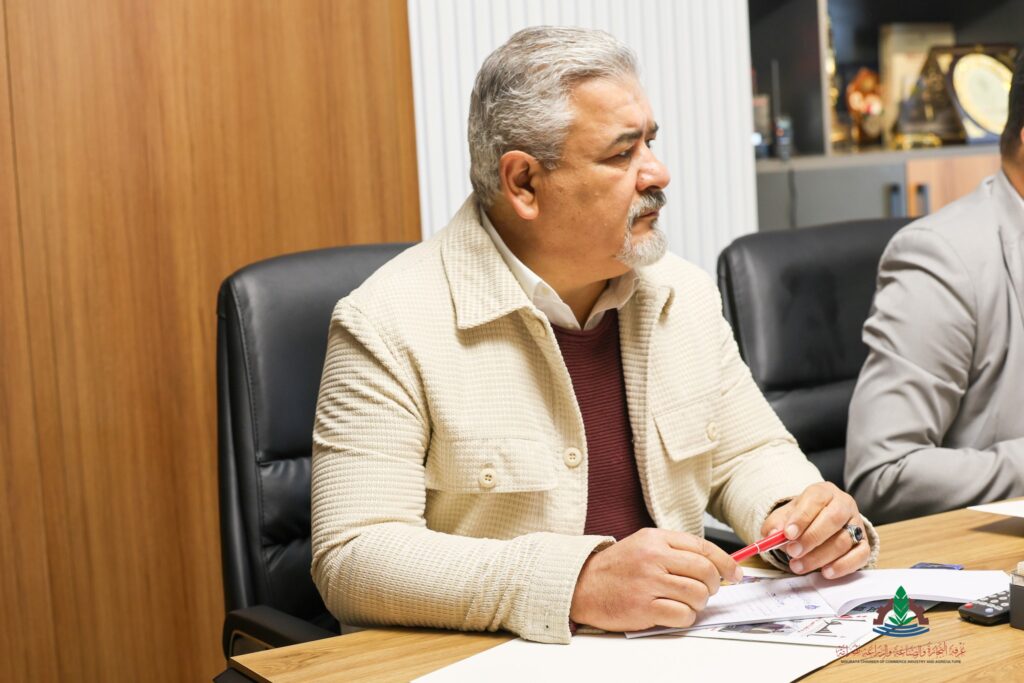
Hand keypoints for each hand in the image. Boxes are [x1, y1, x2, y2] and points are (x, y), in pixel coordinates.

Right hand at [569, 528, 741, 631]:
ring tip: (685, 602)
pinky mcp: (643, 607)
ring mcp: (648, 582)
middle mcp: (653, 557)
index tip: (735, 573)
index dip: (725, 562)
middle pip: (705, 571)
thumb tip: (715, 564)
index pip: (702, 547)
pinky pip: (682, 615)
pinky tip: (674, 613)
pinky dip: (685, 617)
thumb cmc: (616, 568)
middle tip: (707, 590)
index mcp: (655, 538)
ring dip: (698, 602)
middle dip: (713, 585)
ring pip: (697, 594)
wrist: (582, 585)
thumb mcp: (644, 545)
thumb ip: (675, 550)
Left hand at [761, 482, 869, 578]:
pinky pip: (860, 555)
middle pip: (834, 519)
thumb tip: (770, 535)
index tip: (787, 534)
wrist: (822, 522)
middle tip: (793, 552)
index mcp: (824, 492)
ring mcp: (857, 524)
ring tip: (799, 566)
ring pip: (844, 540)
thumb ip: (775, 523)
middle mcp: (844, 504)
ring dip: (820, 557)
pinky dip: (843, 566)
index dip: (802, 517)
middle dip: (811, 538)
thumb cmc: (804, 518)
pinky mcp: (864, 543)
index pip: (815, 499)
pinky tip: (826, 572)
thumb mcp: (786, 515)